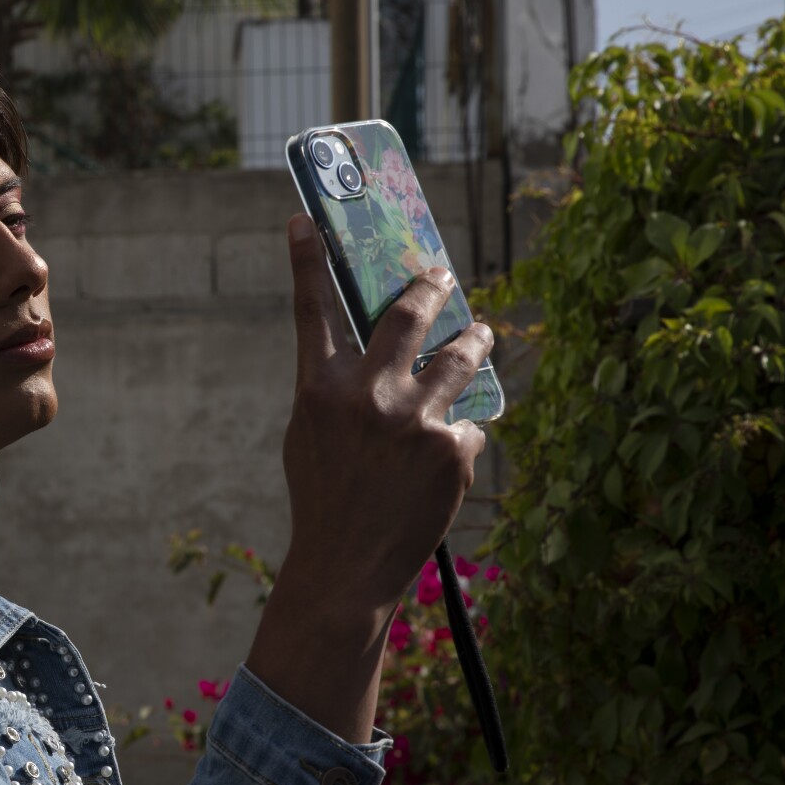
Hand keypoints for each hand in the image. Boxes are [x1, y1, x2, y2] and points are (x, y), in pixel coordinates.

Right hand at [243, 215, 492, 740]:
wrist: (348, 566)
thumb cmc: (324, 498)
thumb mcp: (311, 436)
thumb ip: (337, 389)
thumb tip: (379, 350)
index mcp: (320, 389)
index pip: (313, 310)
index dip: (307, 261)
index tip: (305, 219)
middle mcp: (367, 394)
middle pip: (408, 313)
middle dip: (430, 286)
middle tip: (441, 276)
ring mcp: (414, 419)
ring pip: (460, 355)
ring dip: (474, 340)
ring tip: (480, 335)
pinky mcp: (451, 448)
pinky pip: (468, 421)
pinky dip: (460, 432)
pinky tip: (446, 455)